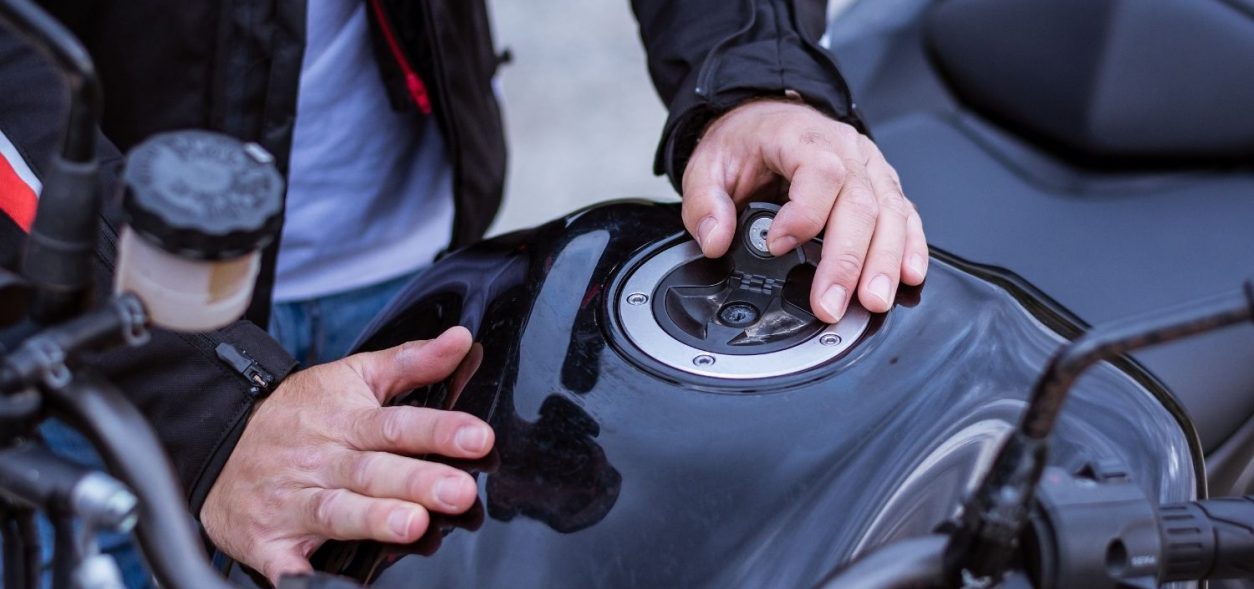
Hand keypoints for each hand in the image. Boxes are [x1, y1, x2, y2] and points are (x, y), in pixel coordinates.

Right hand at [200, 327, 493, 583]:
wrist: (217, 446)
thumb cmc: (297, 415)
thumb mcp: (350, 377)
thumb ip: (410, 362)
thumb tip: (461, 340)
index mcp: (346, 421)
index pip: (397, 423)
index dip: (439, 430)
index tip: (478, 437)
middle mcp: (322, 461)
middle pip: (373, 471)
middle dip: (417, 481)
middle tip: (459, 491)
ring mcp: (293, 502)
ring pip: (337, 511)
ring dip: (374, 519)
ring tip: (413, 525)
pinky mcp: (269, 541)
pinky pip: (287, 563)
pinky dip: (303, 578)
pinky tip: (329, 585)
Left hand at [680, 99, 927, 321]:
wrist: (766, 117)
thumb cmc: (746, 141)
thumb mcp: (707, 165)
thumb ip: (705, 203)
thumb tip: (715, 241)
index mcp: (801, 136)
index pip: (819, 172)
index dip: (804, 213)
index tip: (779, 245)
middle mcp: (844, 149)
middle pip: (860, 203)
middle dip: (848, 260)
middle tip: (832, 303)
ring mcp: (868, 167)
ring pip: (890, 213)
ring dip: (884, 262)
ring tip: (872, 301)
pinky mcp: (881, 185)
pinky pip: (905, 215)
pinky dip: (910, 247)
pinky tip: (909, 275)